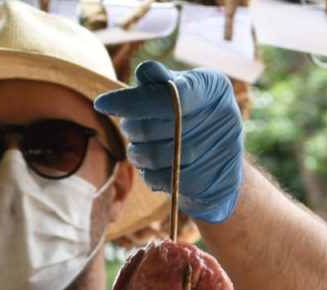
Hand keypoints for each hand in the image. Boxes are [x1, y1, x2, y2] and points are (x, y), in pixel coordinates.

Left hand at [94, 61, 243, 223]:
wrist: (222, 163)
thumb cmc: (192, 118)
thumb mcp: (179, 92)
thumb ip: (160, 83)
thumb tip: (145, 71)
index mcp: (213, 87)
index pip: (165, 95)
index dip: (130, 101)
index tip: (101, 104)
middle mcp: (225, 115)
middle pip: (157, 127)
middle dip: (133, 129)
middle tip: (130, 130)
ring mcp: (223, 151)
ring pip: (158, 156)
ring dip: (138, 154)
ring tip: (139, 149)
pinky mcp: (213, 182)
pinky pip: (166, 179)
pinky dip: (151, 175)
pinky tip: (154, 168)